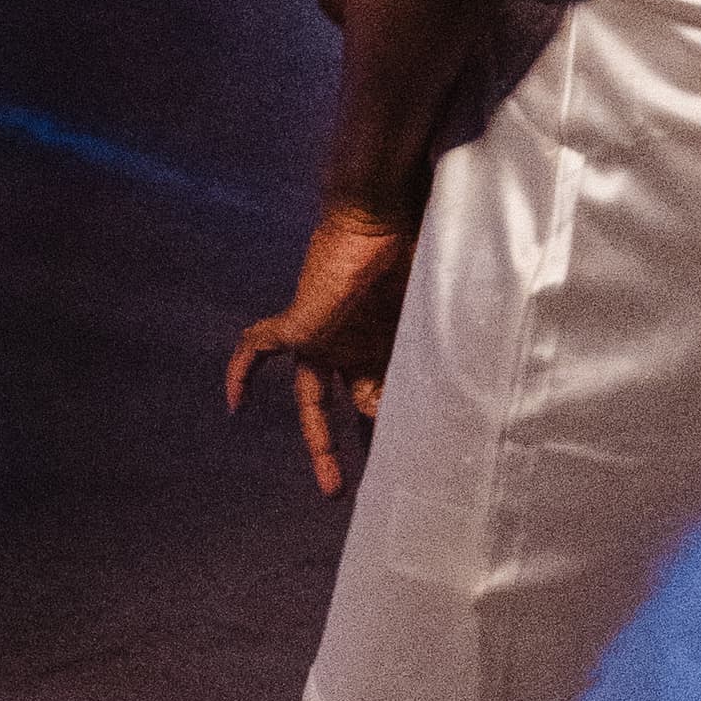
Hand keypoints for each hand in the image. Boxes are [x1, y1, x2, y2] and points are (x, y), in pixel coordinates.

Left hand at [226, 201, 419, 495]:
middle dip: (369, 445)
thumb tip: (468, 402)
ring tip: (335, 487)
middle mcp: (355, 346)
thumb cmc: (414, 249)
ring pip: (313, 400)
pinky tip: (233, 406)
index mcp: (386, 344)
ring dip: (321, 443)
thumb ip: (441, 350)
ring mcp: (325, 337)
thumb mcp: (432, 315)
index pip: (389, 394)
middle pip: (358, 407)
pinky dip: (241, 371)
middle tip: (382, 486)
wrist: (381, 212)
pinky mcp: (299, 323)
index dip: (402, 422)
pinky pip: (258, 348)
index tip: (422, 452)